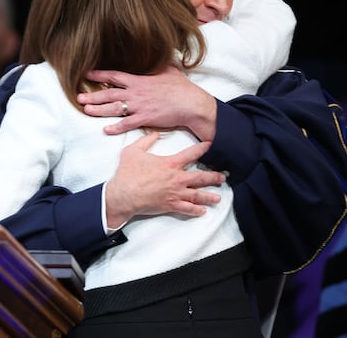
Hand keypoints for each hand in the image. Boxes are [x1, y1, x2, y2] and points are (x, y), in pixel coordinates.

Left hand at [77, 66, 216, 139]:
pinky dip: (116, 127)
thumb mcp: (169, 71)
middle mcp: (136, 93)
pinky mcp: (145, 118)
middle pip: (109, 94)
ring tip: (86, 110)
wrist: (191, 103)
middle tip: (78, 97)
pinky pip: (127, 124)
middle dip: (92, 95)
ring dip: (98, 110)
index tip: (87, 75)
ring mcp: (139, 106)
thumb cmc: (181, 88)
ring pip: (114, 108)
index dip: (100, 75)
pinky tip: (106, 129)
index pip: (115, 76)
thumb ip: (159, 66)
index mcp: (139, 80)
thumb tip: (160, 58)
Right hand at [104, 132, 221, 228]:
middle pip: (200, 177)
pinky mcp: (170, 205)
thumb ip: (145, 141)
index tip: (211, 145)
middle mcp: (176, 178)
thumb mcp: (133, 151)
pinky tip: (202, 211)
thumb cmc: (127, 173)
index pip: (191, 154)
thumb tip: (153, 134)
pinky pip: (186, 209)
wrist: (124, 194)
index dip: (203, 149)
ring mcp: (174, 193)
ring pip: (197, 195)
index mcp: (170, 164)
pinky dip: (196, 210)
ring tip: (218, 198)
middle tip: (223, 177)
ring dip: (209, 196)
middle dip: (213, 177)